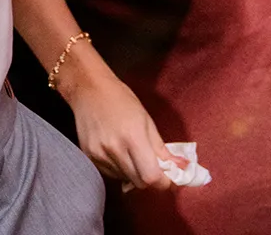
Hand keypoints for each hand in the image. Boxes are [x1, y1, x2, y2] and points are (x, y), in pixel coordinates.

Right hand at [65, 58, 184, 190]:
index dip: (163, 182)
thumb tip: (181, 168)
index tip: (168, 178)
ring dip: (134, 173)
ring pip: (125, 179)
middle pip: (139, 182)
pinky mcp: (89, 156)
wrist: (88, 88)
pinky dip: (119, 169)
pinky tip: (118, 152)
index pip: (151, 177)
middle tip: (154, 166)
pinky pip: (110, 174)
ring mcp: (99, 154)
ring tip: (132, 153)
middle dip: (150, 179)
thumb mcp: (146, 120)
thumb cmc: (121, 99)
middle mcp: (114, 149)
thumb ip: (162, 149)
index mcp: (133, 137)